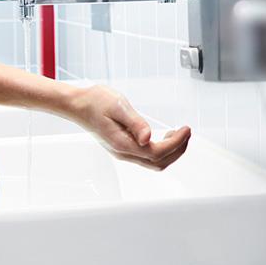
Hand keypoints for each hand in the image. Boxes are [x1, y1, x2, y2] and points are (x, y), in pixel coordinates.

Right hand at [68, 83, 190, 170]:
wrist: (78, 105)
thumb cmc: (95, 102)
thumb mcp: (117, 106)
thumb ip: (135, 122)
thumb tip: (148, 137)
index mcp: (123, 143)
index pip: (157, 152)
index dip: (176, 143)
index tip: (186, 130)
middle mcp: (123, 152)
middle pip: (158, 162)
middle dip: (178, 150)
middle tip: (187, 133)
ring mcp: (123, 152)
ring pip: (154, 162)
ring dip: (171, 151)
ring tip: (179, 134)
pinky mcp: (123, 148)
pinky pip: (147, 156)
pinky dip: (162, 150)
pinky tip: (164, 136)